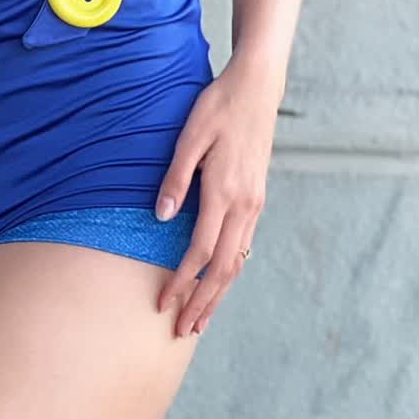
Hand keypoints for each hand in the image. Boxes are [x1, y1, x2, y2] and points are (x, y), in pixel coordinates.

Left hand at [154, 49, 280, 338]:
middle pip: (223, 269)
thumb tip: (161, 217)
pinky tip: (221, 279)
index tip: (163, 304)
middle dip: (202, 302)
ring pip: (237, 261)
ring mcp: (255, 203)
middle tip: (183, 331)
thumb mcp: (189, 136)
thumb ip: (175, 178)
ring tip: (201, 318)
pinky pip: (245, 244)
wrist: (257, 88)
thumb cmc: (218, 106)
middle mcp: (245, 205)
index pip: (200, 252)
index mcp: (224, 192)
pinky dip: (231, 269)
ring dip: (219, 292)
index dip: (181, 282)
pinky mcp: (258, 198)